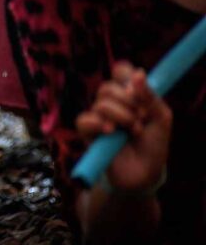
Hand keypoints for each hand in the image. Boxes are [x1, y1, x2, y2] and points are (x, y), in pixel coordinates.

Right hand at [75, 62, 171, 192]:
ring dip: (122, 117)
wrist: (144, 172)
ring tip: (133, 132)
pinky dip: (99, 124)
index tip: (136, 87)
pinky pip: (84, 120)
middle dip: (128, 102)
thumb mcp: (161, 118)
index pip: (119, 71)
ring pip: (100, 103)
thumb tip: (138, 73)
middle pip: (108, 87)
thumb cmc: (154, 144)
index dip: (125, 75)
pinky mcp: (88, 132)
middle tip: (141, 118)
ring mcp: (98, 116)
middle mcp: (112, 103)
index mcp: (129, 95)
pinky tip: (111, 133)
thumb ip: (149, 96)